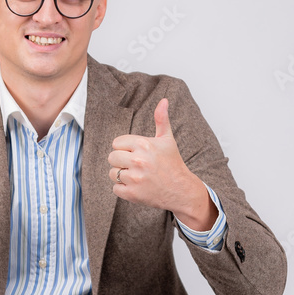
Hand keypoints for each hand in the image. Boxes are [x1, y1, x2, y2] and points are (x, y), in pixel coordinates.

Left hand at [108, 98, 216, 229]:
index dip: (125, 149)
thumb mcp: (167, 140)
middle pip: (112, 157)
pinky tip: (137, 187)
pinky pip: (115, 188)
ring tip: (137, 176)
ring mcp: (134, 178)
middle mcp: (138, 160)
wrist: (181, 190)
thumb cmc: (172, 163)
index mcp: (143, 144)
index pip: (116, 143)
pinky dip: (124, 189)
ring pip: (112, 173)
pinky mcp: (132, 194)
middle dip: (121, 162)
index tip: (137, 154)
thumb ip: (161, 119)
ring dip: (122, 176)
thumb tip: (164, 100)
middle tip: (137, 166)